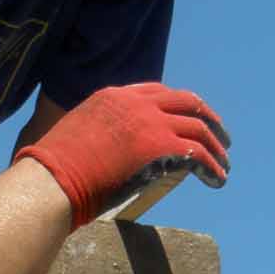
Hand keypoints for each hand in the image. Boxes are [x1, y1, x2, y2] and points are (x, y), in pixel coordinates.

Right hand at [16, 82, 229, 227]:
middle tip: (220, 135)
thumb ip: (93, 135)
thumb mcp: (73, 137)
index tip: (190, 118)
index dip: (178, 106)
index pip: (156, 92)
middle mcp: (135, 103)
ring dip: (216, 146)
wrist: (50, 181)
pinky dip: (213, 166)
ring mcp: (150, 123)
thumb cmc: (49, 171)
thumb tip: (97, 156)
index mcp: (113, 97)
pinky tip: (218, 179)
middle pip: (186, 102)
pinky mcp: (161, 148)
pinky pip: (199, 154)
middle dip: (207, 118)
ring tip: (225, 163)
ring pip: (198, 128)